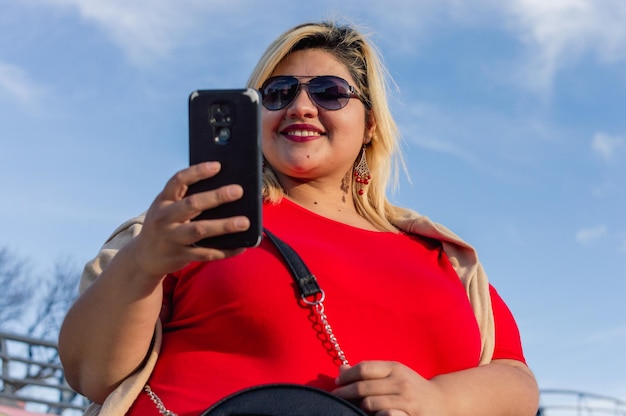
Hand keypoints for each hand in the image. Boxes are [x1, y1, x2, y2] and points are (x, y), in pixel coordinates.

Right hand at [131, 161, 250, 277]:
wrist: (144, 257)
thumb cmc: (164, 225)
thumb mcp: (167, 208)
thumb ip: (186, 198)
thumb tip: (223, 187)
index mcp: (163, 201)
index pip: (178, 180)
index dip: (197, 171)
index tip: (217, 166)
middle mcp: (165, 218)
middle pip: (192, 204)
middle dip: (217, 197)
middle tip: (238, 191)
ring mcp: (172, 238)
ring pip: (200, 230)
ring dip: (224, 226)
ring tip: (245, 222)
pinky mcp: (181, 256)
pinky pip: (206, 253)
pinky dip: (225, 250)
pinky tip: (241, 245)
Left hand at [333, 361, 444, 415]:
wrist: (442, 401)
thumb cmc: (411, 386)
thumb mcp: (393, 373)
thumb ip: (369, 371)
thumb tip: (341, 369)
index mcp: (395, 368)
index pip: (364, 369)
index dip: (347, 375)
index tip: (337, 381)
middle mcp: (401, 382)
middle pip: (363, 387)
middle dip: (345, 392)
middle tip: (335, 397)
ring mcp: (406, 400)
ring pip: (370, 403)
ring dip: (357, 406)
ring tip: (353, 407)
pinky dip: (374, 415)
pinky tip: (370, 415)